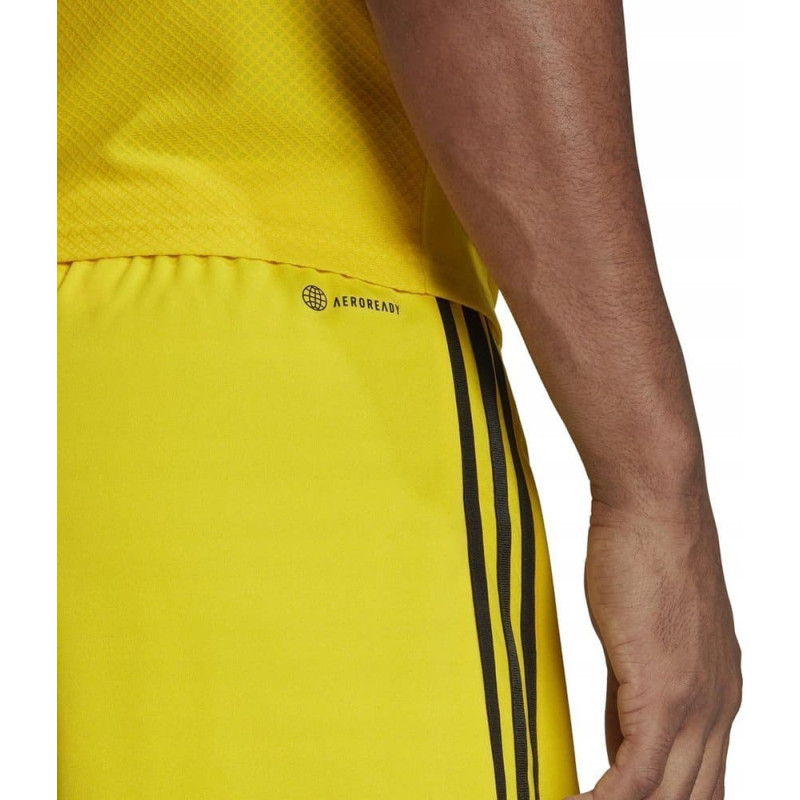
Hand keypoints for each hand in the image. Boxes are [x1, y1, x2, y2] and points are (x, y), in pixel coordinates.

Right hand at [569, 496, 741, 799]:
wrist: (655, 507)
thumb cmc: (646, 554)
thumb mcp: (644, 638)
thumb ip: (632, 696)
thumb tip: (617, 743)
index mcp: (719, 696)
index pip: (701, 781)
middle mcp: (719, 709)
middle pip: (693, 798)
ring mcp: (698, 705)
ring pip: (671, 797)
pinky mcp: (664, 694)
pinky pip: (637, 779)